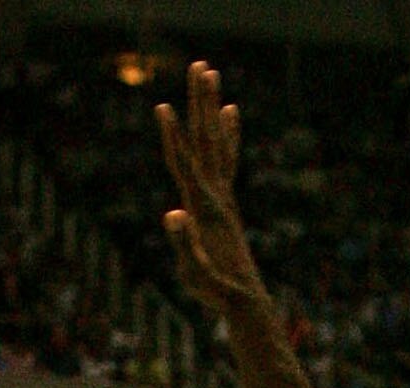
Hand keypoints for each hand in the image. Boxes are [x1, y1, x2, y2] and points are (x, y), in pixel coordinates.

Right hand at [158, 61, 267, 318]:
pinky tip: (231, 111)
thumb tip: (172, 213)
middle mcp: (217, 194)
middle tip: (200, 65)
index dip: (171, 137)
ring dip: (212, 106)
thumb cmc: (216, 290)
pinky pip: (227, 157)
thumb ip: (184, 242)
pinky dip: (229, 133)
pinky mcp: (227, 200)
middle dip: (201, 102)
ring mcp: (224, 195)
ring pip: (217, 141)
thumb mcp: (194, 272)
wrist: (246, 300)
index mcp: (204, 207)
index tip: (162, 107)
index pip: (184, 165)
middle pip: (206, 139)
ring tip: (211, 73)